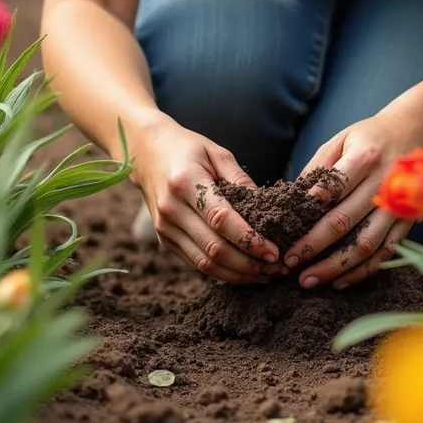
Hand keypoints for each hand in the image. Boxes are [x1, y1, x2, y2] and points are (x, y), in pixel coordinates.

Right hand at [131, 117, 278, 282]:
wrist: (146, 153)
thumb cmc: (187, 149)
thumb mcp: (217, 153)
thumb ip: (241, 180)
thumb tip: (267, 209)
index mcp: (185, 182)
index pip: (221, 219)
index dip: (249, 239)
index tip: (274, 250)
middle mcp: (171, 209)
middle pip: (214, 247)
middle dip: (249, 263)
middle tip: (277, 267)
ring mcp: (164, 228)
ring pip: (205, 263)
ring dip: (238, 274)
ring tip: (264, 274)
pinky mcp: (164, 240)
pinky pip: (196, 263)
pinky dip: (222, 272)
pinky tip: (244, 271)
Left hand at [282, 103, 422, 288]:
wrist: (418, 133)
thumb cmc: (370, 137)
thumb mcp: (340, 140)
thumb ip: (317, 169)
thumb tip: (292, 202)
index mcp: (364, 157)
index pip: (332, 189)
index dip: (307, 214)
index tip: (284, 234)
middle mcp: (384, 183)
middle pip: (345, 221)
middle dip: (313, 247)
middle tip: (289, 263)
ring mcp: (399, 205)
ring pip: (366, 243)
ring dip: (336, 266)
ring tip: (310, 280)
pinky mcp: (408, 221)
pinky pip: (386, 252)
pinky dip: (363, 270)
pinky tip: (340, 280)